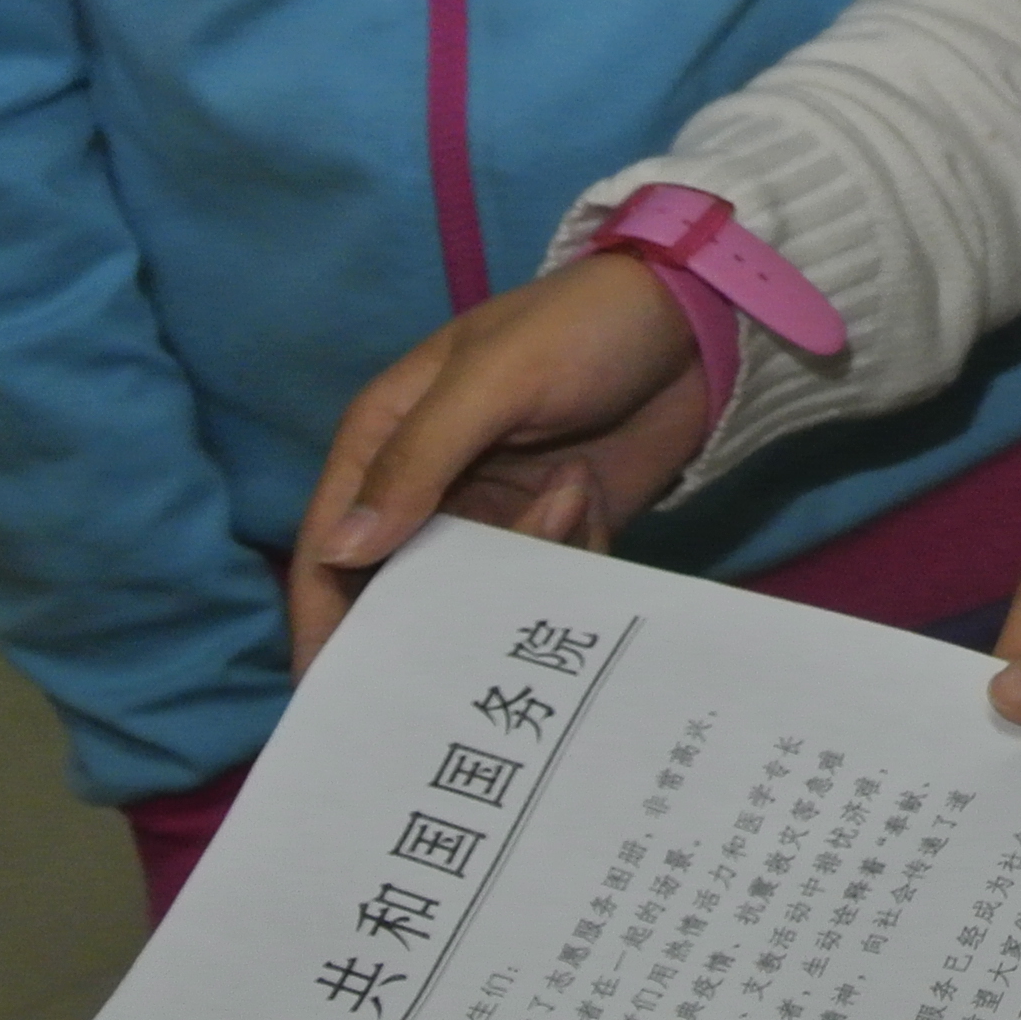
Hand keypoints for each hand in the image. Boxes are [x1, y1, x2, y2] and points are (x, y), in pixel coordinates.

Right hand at [289, 253, 708, 670]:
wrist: (696, 322)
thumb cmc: (580, 327)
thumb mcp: (494, 380)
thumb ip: (417, 460)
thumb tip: (341, 551)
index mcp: (386, 438)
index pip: (332, 546)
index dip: (324, 619)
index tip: (328, 696)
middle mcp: (431, 485)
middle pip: (404, 586)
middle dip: (434, 617)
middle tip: (466, 656)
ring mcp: (498, 510)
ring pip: (483, 592)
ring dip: (526, 563)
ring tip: (568, 493)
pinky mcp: (560, 526)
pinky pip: (548, 581)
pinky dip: (570, 558)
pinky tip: (590, 494)